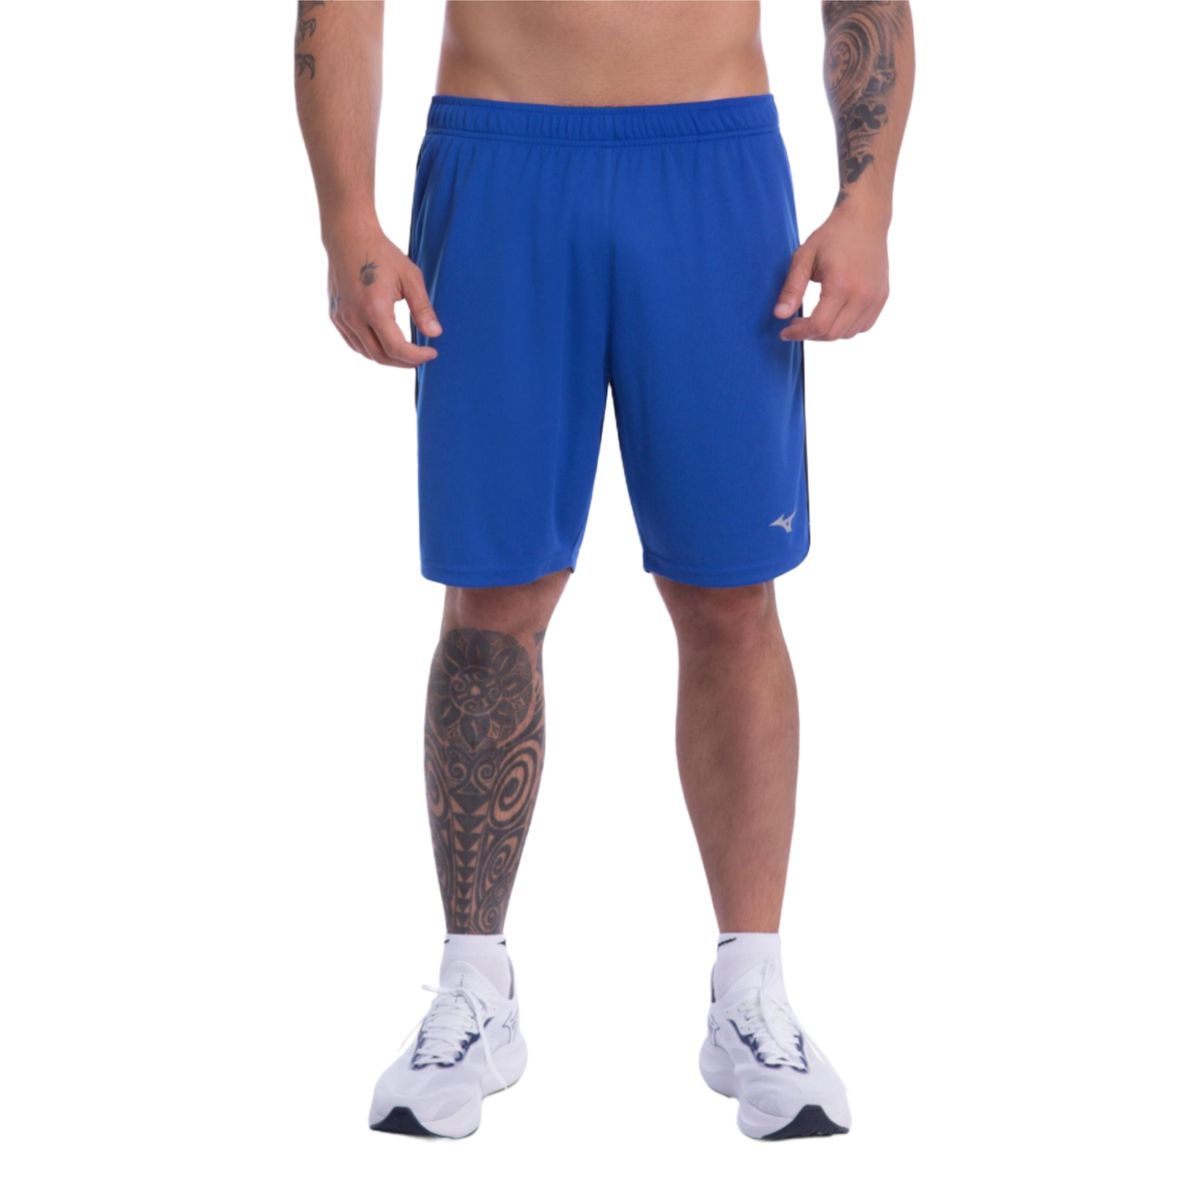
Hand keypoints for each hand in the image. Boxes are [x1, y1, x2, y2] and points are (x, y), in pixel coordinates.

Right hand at [325, 225, 440, 366]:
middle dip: (405, 362)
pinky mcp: (336, 316)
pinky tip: (386, 344)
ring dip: (389, 358)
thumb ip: (423, 308)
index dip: (417, 356)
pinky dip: (372, 349)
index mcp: (374, 308)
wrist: (348, 236)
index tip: (432, 352)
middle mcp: (354, 317)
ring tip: (407, 352)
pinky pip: (354, 343)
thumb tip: (435, 334)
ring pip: (366, 353)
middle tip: (422, 356)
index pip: (396, 348)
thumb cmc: (382, 254)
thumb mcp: (410, 277)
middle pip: (381, 356)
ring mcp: (341, 318)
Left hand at [774, 206, 889, 341]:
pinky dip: (846, 327)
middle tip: (797, 324)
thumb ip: (792, 288)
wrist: (865, 218)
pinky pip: (863, 326)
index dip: (799, 334)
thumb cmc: (832, 235)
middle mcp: (862, 296)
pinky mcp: (882, 297)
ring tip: (815, 317)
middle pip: (832, 334)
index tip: (785, 331)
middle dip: (811, 335)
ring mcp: (875, 298)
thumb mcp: (804, 257)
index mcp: (841, 285)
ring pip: (848, 334)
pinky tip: (835, 313)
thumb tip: (780, 315)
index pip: (818, 326)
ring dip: (828, 332)